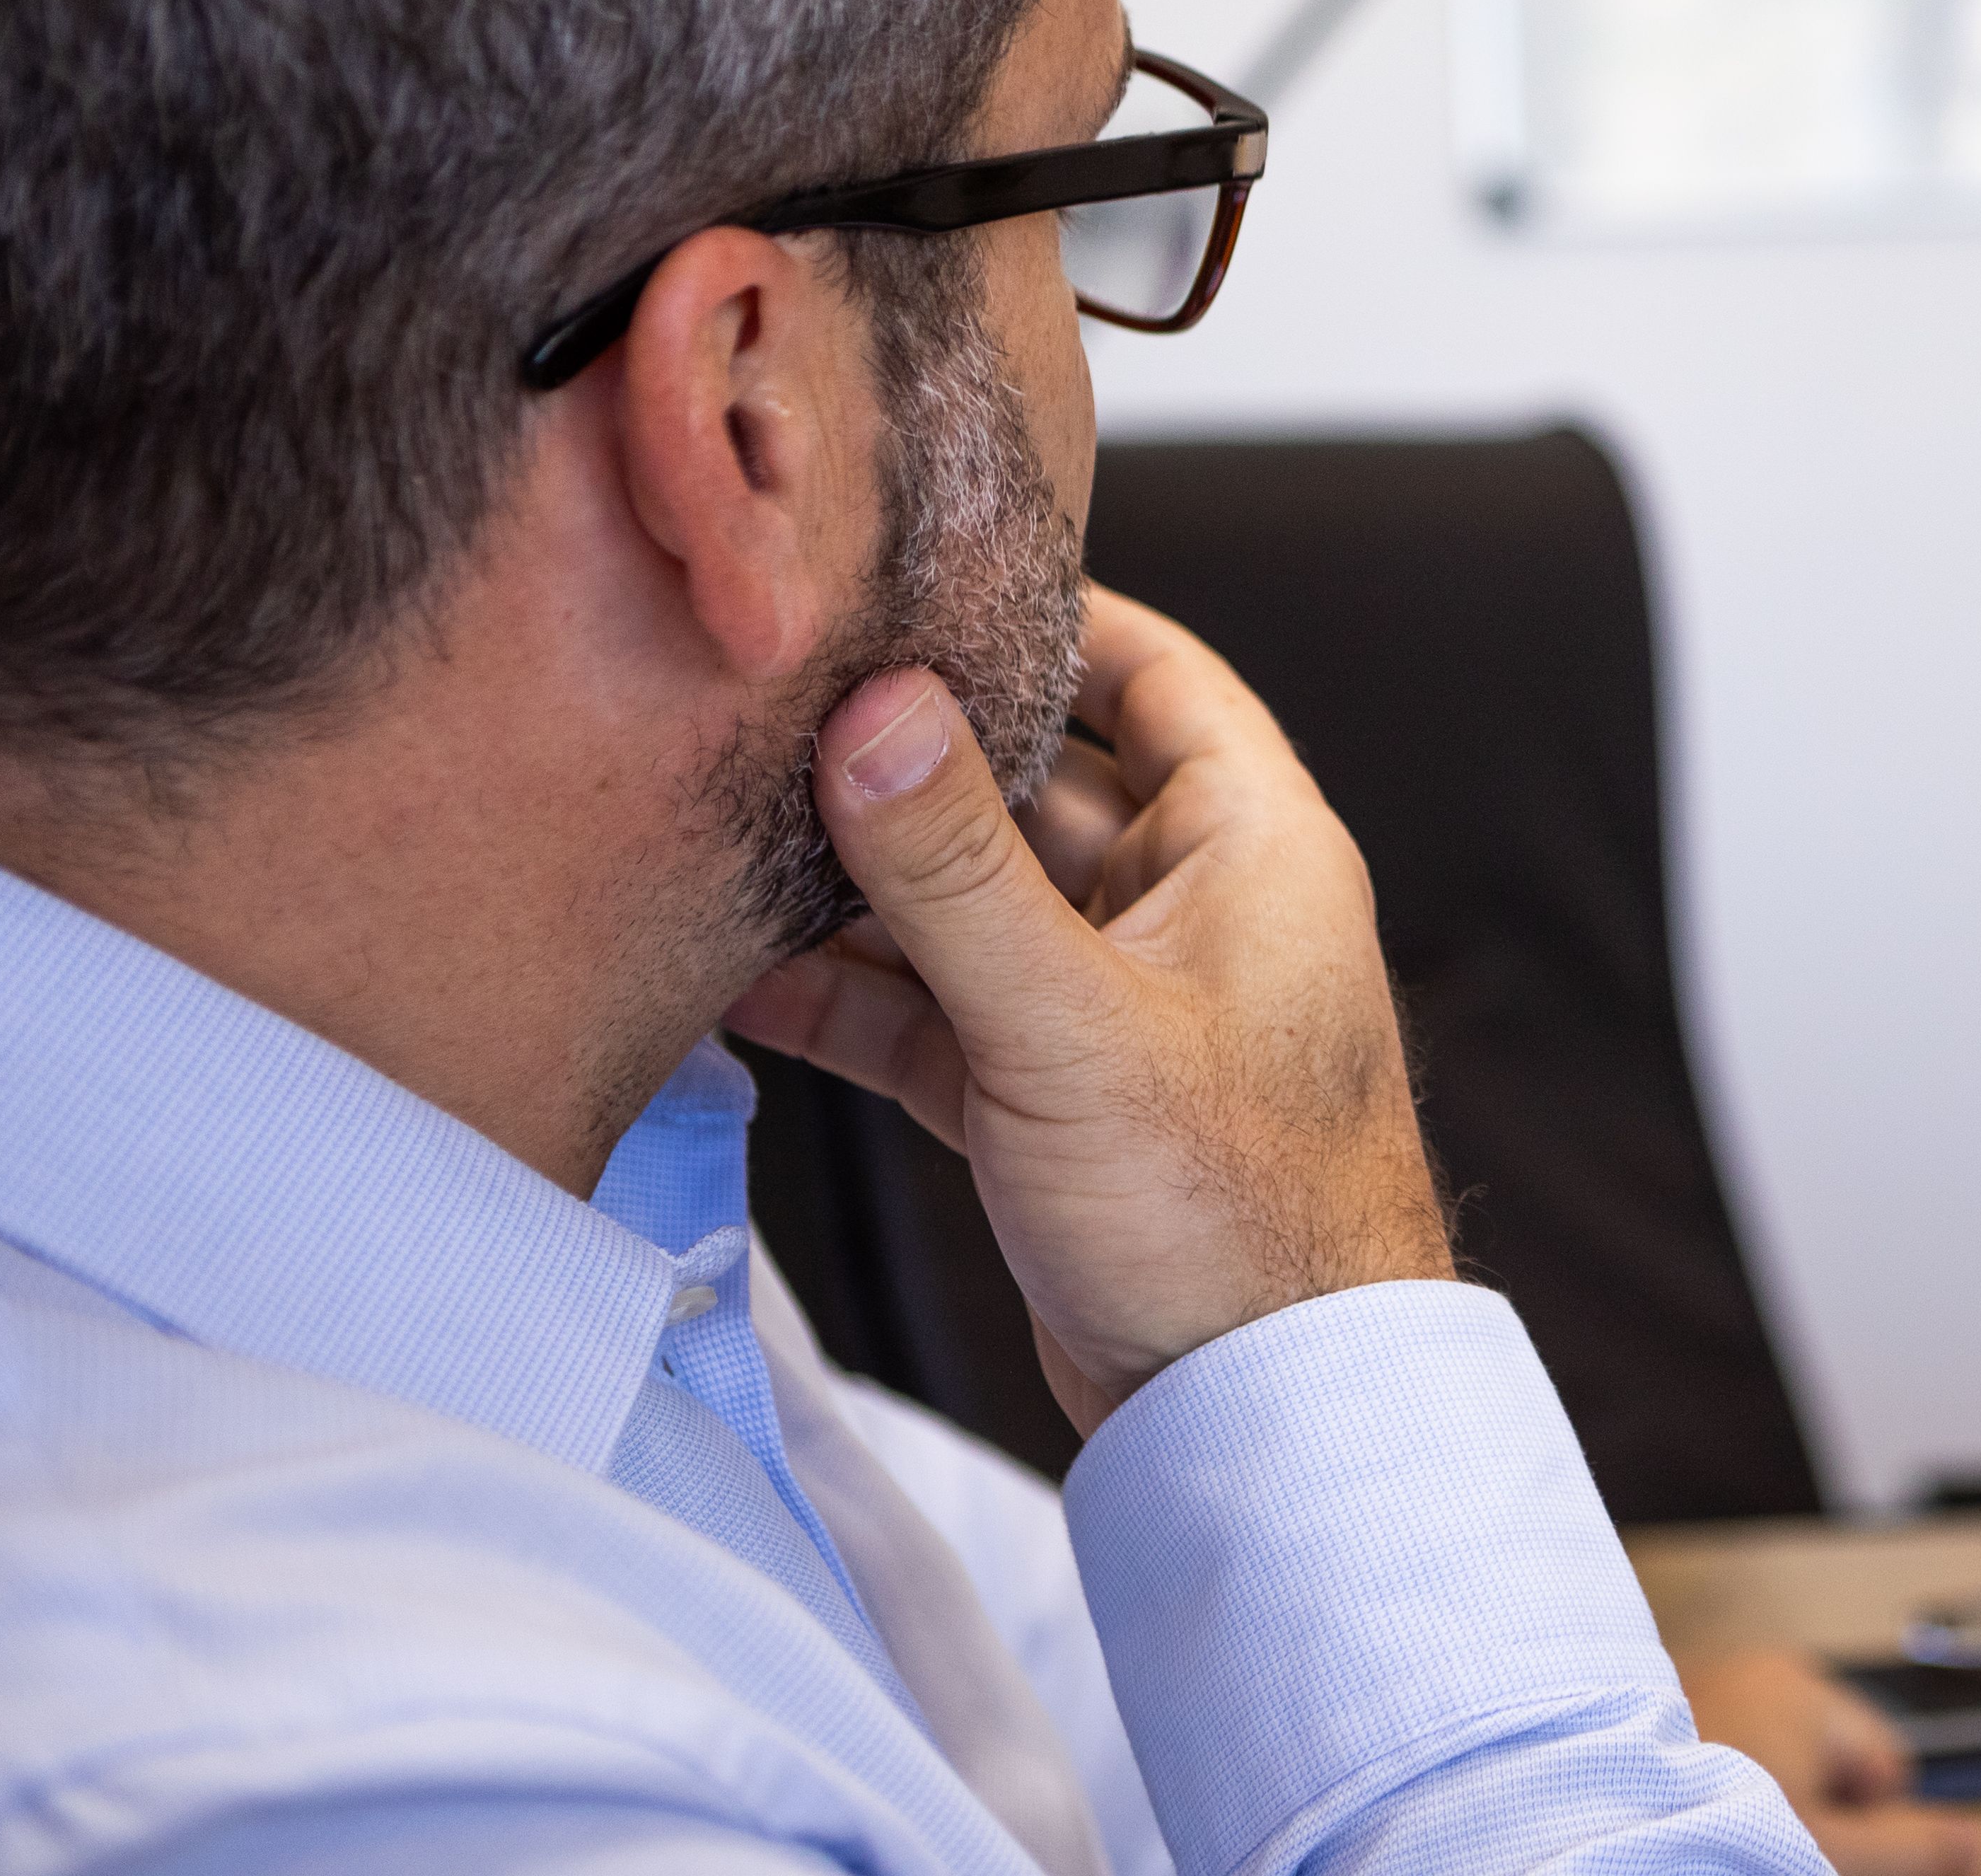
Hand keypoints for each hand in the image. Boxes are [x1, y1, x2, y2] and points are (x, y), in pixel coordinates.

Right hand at [725, 585, 1451, 1431]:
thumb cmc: (1232, 1217)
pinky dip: (850, 996)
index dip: (1053, 611)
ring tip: (717, 824)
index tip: (931, 563)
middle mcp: (1193, 908)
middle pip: (1038, 784)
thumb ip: (958, 877)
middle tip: (774, 692)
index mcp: (1252, 849)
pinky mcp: (1053, 1099)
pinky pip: (938, 1013)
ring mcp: (1118, 1005)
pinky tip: (732, 970)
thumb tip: (876, 709)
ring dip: (859, 883)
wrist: (1263, 1418)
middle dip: (913, 752)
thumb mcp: (1072, 1027)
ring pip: (971, 906)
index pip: (1155, 674)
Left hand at [1676, 1647, 1980, 1875]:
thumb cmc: (1706, 1822)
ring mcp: (1695, 1695)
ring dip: (1760, 1815)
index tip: (1827, 1854)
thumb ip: (1915, 1848)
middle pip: (1825, 1769)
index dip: (1868, 1828)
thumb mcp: (1829, 1849)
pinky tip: (1689, 1832)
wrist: (1584, 1822)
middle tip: (1770, 1849)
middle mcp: (1750, 1675)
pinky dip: (1710, 1803)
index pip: (1884, 1765)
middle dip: (1812, 1819)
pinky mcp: (1651, 1727)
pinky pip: (1713, 1766)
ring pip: (1769, 1774)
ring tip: (1725, 1842)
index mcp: (1804, 1688)